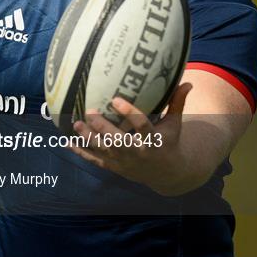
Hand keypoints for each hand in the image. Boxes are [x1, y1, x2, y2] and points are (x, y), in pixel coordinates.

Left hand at [69, 82, 191, 194]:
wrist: (167, 174)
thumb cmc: (170, 141)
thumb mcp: (175, 123)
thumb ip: (177, 102)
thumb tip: (188, 81)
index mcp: (153, 140)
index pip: (141, 125)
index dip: (129, 113)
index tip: (115, 99)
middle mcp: (137, 152)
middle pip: (117, 140)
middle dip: (102, 127)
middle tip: (90, 111)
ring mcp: (124, 161)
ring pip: (104, 150)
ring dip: (88, 138)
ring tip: (76, 124)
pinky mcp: (115, 167)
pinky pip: (96, 160)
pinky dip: (81, 152)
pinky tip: (68, 142)